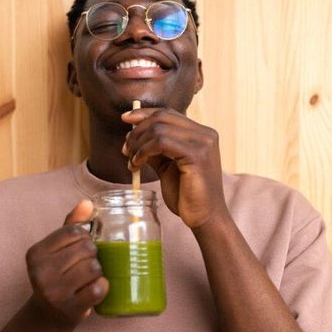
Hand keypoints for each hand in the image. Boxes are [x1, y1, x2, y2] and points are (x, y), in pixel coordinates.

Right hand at [25, 200, 107, 325]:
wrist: (47, 316)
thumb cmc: (56, 276)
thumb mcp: (57, 250)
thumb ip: (71, 226)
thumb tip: (87, 202)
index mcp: (35, 253)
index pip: (75, 232)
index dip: (86, 238)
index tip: (80, 249)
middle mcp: (40, 272)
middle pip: (87, 249)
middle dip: (93, 256)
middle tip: (85, 266)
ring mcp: (54, 292)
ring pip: (95, 268)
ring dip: (98, 272)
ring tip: (87, 279)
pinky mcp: (69, 308)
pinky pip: (99, 289)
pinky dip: (102, 288)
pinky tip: (94, 290)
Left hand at [121, 108, 227, 229]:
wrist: (204, 217)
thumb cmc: (187, 195)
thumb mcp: (168, 166)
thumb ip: (156, 149)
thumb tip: (134, 135)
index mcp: (202, 134)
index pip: (169, 113)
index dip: (144, 114)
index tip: (125, 119)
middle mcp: (205, 134)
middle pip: (162, 117)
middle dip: (137, 131)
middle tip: (126, 150)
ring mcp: (203, 143)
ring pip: (159, 129)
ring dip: (138, 144)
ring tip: (132, 162)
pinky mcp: (197, 155)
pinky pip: (161, 142)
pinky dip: (144, 151)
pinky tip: (138, 165)